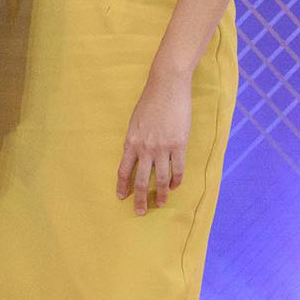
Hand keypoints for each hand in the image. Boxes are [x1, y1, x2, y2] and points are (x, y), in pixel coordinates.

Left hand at [116, 70, 192, 214]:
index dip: (123, 186)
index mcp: (130, 142)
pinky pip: (177, 168)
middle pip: (141, 179)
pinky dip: (176, 180)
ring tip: (161, 203)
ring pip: (161, 178)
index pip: (124, 170)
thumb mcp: (136, 122)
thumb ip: (136, 140)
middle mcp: (144, 148)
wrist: (166, 87)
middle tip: (139, 212)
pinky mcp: (178, 144)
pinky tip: (175, 186)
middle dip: (139, 198)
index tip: (121, 197)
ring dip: (161, 193)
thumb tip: (137, 155)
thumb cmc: (150, 102)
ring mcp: (162, 147)